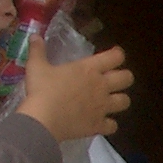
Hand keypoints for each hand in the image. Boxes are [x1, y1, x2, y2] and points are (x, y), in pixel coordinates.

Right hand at [16, 37, 132, 142]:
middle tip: (114, 79)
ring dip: (120, 100)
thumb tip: (35, 36)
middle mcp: (101, 86)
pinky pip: (113, 126)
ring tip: (110, 101)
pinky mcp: (99, 125)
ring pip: (125, 102)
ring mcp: (102, 107)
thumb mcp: (36, 66)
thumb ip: (37, 50)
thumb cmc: (42, 90)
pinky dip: (109, 125)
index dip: (117, 55)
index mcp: (89, 68)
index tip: (114, 55)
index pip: (116, 57)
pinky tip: (102, 123)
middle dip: (124, 77)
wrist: (44, 120)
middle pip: (127, 78)